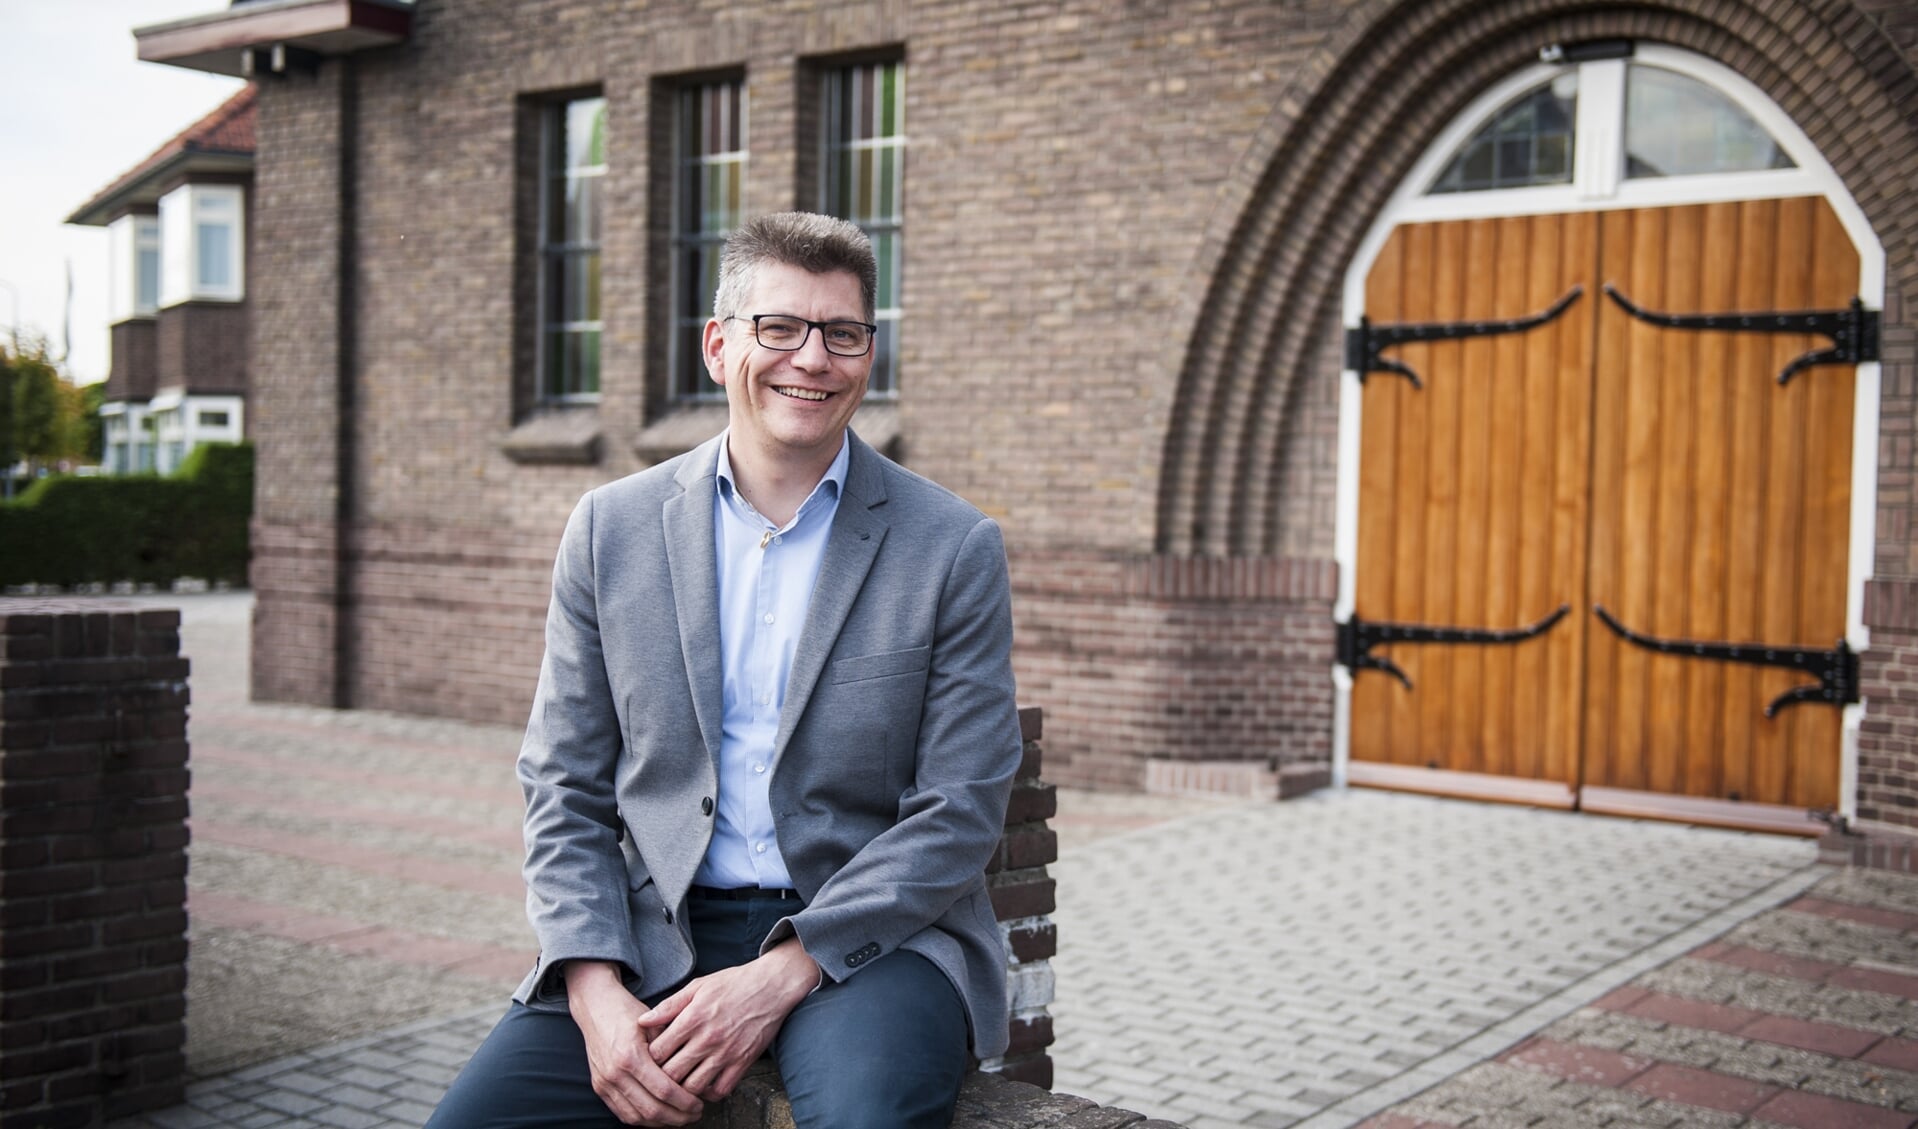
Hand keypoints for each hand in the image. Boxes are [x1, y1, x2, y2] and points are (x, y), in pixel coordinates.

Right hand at [564, 961, 704, 1125]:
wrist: (595, 1007)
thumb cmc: (627, 1012)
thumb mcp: (654, 1023)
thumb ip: (671, 1047)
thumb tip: (695, 1071)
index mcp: (631, 1055)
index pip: (663, 1090)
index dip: (685, 1102)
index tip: (699, 1104)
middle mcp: (615, 1073)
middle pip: (651, 1109)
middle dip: (677, 1117)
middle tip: (695, 1115)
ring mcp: (605, 1082)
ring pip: (636, 1117)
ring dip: (661, 1123)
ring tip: (680, 1118)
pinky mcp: (599, 1087)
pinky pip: (622, 1113)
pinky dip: (642, 1120)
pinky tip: (659, 1117)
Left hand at [637, 939, 820, 1099]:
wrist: (771, 986)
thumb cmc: (732, 984)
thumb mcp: (697, 986)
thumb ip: (669, 1006)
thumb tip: (642, 1021)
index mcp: (693, 1018)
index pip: (658, 1051)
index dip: (649, 1057)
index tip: (652, 1056)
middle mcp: (708, 1039)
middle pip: (672, 1073)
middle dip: (662, 1076)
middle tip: (662, 1073)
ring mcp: (726, 1053)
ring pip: (694, 1087)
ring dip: (684, 1088)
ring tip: (682, 1081)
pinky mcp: (743, 1062)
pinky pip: (721, 1090)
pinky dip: (709, 1093)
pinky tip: (705, 1083)